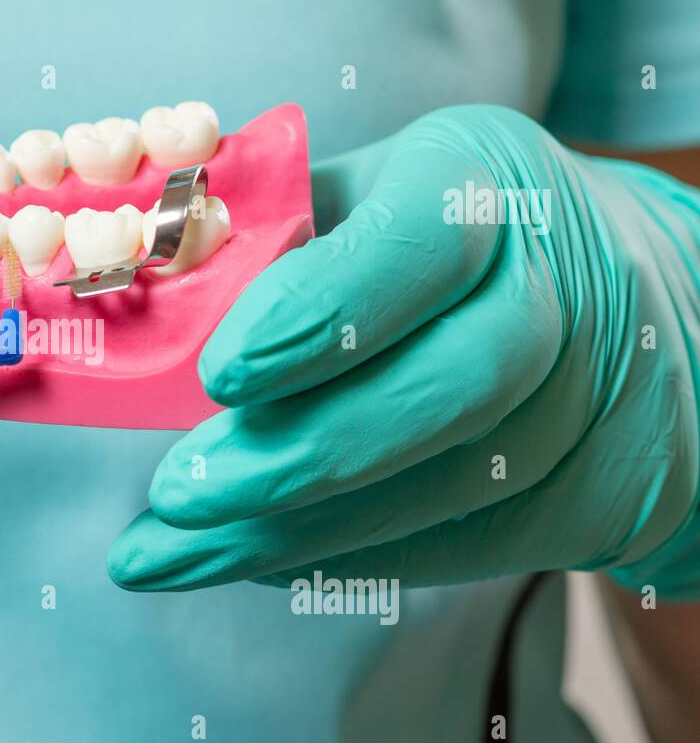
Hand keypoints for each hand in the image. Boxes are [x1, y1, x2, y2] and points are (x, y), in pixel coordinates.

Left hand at [110, 105, 699, 598]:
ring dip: (300, 532)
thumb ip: (264, 240)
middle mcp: (559, 282)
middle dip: (303, 451)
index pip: (422, 243)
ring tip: (172, 554)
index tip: (218, 375)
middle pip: (457, 380)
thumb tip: (142, 298)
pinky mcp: (598, 486)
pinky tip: (253, 562)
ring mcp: (593, 392)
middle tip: (175, 495)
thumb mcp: (350, 197)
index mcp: (477, 180)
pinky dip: (348, 558)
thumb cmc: (425, 239)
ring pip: (455, 482)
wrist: (599, 296)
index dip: (322, 314)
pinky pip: (469, 541)